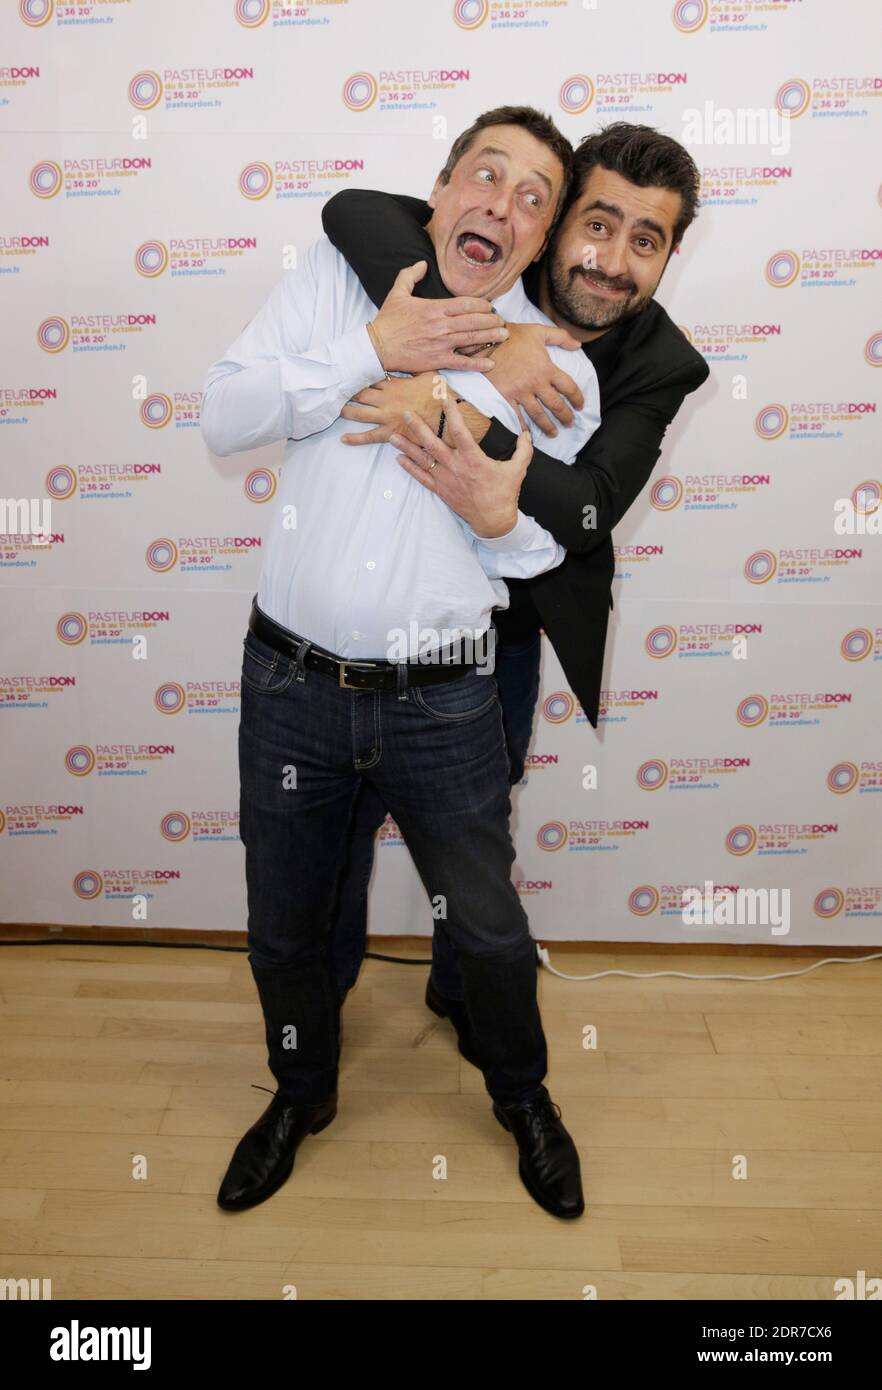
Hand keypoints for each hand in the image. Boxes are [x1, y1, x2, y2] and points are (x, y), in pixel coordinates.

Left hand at [340, 372, 441, 445]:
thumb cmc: (440, 396)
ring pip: (359, 413)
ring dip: (345, 411)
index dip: (357, 375)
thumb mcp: (429, 374)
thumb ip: (417, 367)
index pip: (369, 378)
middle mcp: (385, 400)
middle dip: (346, 391)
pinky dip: (355, 438)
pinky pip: (369, 436)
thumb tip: (415, 354)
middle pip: (359, 394)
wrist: (446, 416)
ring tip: (333, 409)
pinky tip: (343, 439)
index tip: (346, 372)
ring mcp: (386, 417)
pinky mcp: (389, 432)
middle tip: (333, 389)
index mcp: (394, 385)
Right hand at [370, 261, 508, 373]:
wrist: (376, 346)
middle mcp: (441, 325)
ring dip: (490, 337)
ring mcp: (440, 344)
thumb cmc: (387, 321)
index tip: (490, 307)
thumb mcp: (397, 293)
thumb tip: (422, 264)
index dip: (482, 305)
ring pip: (471, 338)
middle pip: (473, 321)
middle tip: (502, 321)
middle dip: (491, 320)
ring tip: (504, 335)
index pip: (466, 304)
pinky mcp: (437, 360)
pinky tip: (490, 364)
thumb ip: (410, 275)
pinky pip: (461, 362)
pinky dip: (477, 364)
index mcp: (434, 308)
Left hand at [389, 397, 532, 537]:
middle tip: (406, 414)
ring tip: (392, 436)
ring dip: (407, 447)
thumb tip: (526, 432)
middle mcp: (456, 467)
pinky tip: (399, 459)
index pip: (459, 430)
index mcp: (473, 459)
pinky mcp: (441, 490)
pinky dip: (410, 468)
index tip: (444, 398)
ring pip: (423, 460)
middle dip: (418, 427)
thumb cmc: (504, 494)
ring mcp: (446, 480)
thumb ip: (523, 449)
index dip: (450, 412)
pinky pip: (422, 478)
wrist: (494, 521)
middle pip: (432, 443)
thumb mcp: (518, 470)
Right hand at [487, 322, 583, 436]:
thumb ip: (560, 337)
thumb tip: (578, 344)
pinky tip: (528, 434)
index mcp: (546, 368)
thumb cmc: (513, 336)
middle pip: (556, 405)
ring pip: (538, 415)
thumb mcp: (539, 331)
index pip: (569, 387)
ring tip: (554, 433)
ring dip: (548, 426)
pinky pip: (516, 416)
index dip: (577, 398)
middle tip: (570, 424)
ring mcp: (521, 392)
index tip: (580, 406)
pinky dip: (523, 427)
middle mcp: (536, 383)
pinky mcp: (506, 397)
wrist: (486, 341)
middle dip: (565, 416)